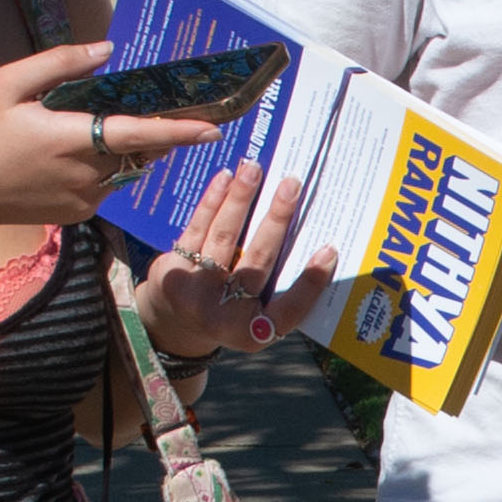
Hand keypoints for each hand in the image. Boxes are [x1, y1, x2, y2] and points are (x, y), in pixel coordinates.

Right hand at [0, 41, 213, 261]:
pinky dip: (109, 165)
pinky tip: (81, 150)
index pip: (136, 134)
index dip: (177, 131)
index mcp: (69, 140)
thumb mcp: (8, 84)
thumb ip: (61, 63)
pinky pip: (110, 184)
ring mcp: (85, 199)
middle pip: (139, 150)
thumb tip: (107, 51)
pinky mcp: (80, 214)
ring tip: (108, 123)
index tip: (213, 126)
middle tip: (171, 108)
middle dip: (156, 131)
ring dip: (130, 147)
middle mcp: (85, 174)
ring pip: (128, 168)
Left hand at [140, 157, 337, 356]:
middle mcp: (225, 316)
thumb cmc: (230, 312)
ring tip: (254, 168)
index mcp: (253, 333)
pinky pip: (197, 228)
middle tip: (292, 185)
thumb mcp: (256, 317)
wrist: (172, 324)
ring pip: (224, 236)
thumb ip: (281, 291)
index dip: (311, 283)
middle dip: (276, 220)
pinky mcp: (173, 272)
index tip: (329, 249)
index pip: (290, 310)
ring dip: (241, 198)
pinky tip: (226, 178)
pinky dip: (213, 201)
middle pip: (257, 263)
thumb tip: (316, 243)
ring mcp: (196, 293)